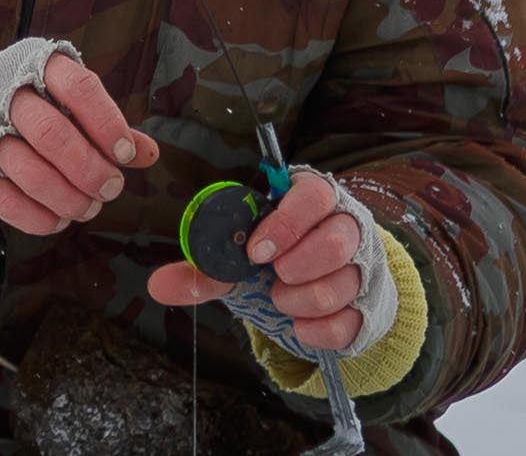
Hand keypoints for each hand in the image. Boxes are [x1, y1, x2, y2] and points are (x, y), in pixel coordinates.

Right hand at [0, 54, 159, 234]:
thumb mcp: (64, 99)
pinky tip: (59, 218)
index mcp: (39, 68)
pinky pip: (6, 200)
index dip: (105, 122)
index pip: (78, 88)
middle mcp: (7, 96)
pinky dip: (38, 217)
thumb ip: (103, 124)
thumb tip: (147, 152)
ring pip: (28, 170)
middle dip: (88, 167)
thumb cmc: (29, 102)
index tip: (124, 154)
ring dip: (67, 197)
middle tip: (111, 187)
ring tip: (89, 207)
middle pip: (51, 133)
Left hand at [146, 170, 366, 350]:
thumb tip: (158, 285)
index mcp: (312, 200)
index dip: (288, 222)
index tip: (257, 251)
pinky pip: (350, 320)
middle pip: (338, 239)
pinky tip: (299, 326)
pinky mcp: (367, 306)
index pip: (314, 195)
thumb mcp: (242, 257)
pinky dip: (319, 329)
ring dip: (304, 297)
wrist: (318, 287)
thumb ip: (205, 268)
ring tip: (280, 298)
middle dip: (299, 264)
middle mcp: (345, 227)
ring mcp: (361, 267)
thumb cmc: (277, 258)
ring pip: (344, 281)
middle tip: (275, 277)